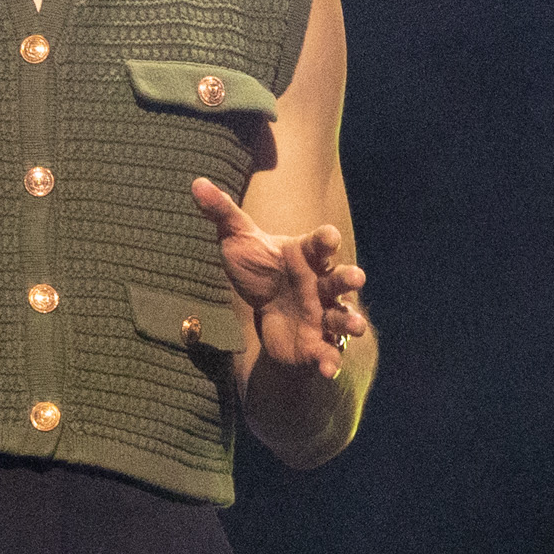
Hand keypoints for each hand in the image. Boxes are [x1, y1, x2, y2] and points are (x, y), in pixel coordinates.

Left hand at [190, 177, 368, 377]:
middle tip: (356, 277)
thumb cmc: (258, 266)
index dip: (324, 240)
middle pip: (340, 279)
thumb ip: (222, 212)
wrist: (265, 305)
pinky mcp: (317, 341)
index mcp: (305, 256)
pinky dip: (331, 361)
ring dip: (352, 321)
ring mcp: (322, 313)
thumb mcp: (237, 239)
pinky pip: (328, 352)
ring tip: (356, 327)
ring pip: (343, 316)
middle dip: (349, 278)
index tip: (328, 236)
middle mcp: (320, 284)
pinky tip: (328, 370)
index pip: (320, 244)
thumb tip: (196, 183)